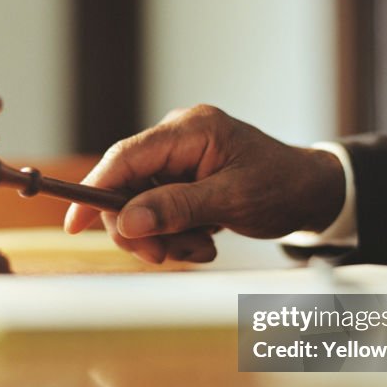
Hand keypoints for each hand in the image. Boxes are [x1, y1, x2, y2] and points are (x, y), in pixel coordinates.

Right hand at [63, 105, 344, 263]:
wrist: (312, 192)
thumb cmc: (282, 186)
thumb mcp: (231, 200)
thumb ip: (177, 208)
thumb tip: (126, 221)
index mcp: (190, 131)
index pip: (125, 158)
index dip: (95, 191)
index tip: (75, 225)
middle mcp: (178, 139)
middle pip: (127, 186)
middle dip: (142, 228)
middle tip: (165, 255)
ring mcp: (179, 159)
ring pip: (142, 206)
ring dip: (165, 236)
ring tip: (202, 246)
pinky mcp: (182, 178)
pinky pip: (159, 210)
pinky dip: (176, 234)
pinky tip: (205, 240)